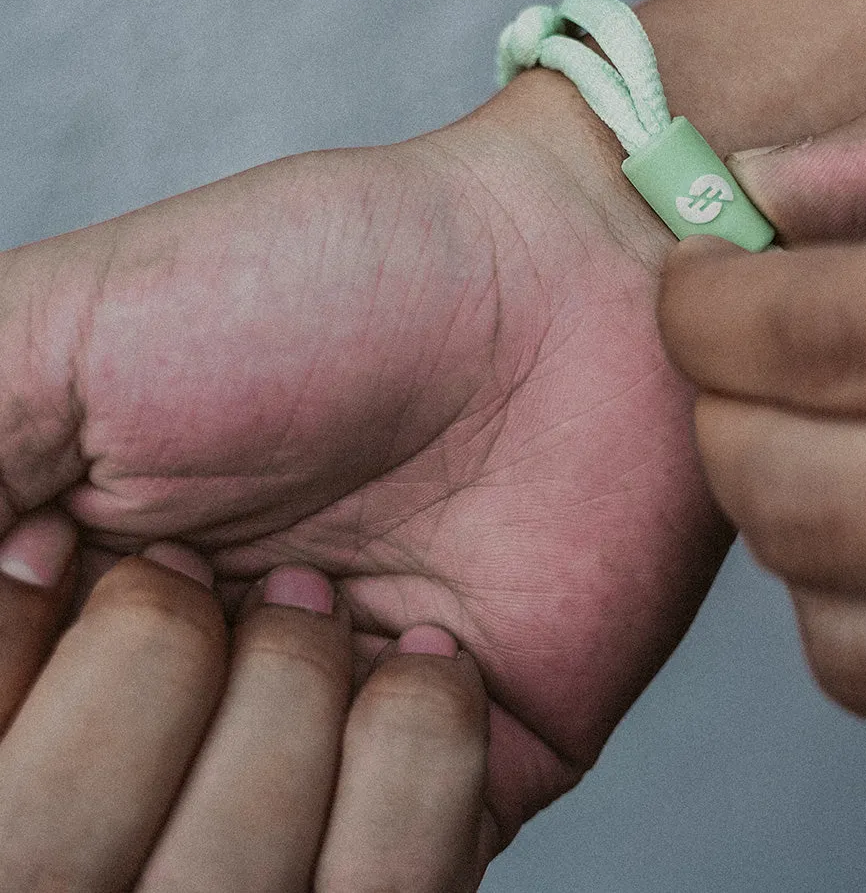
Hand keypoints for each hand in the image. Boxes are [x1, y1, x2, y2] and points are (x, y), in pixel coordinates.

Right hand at [0, 71, 729, 847]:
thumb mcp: (68, 334)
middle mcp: (169, 733)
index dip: (22, 681)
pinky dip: (415, 768)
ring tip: (339, 594)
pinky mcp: (457, 801)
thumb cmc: (327, 281)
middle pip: (65, 872)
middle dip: (145, 700)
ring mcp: (313, 779)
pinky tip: (437, 643)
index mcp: (57, 633)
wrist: (564, 280)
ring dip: (283, 730)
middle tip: (229, 565)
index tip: (77, 551)